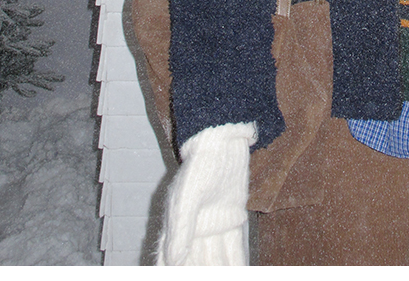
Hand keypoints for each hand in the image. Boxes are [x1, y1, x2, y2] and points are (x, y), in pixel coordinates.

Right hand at [156, 121, 257, 265]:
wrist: (223, 140)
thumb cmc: (200, 164)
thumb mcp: (187, 196)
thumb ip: (181, 228)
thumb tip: (175, 261)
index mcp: (176, 227)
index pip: (170, 261)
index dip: (169, 272)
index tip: (167, 278)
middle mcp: (193, 231)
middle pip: (195, 266)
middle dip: (199, 275)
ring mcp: (213, 227)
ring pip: (216, 262)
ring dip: (220, 274)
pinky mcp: (232, 220)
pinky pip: (235, 250)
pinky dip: (238, 265)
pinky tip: (241, 274)